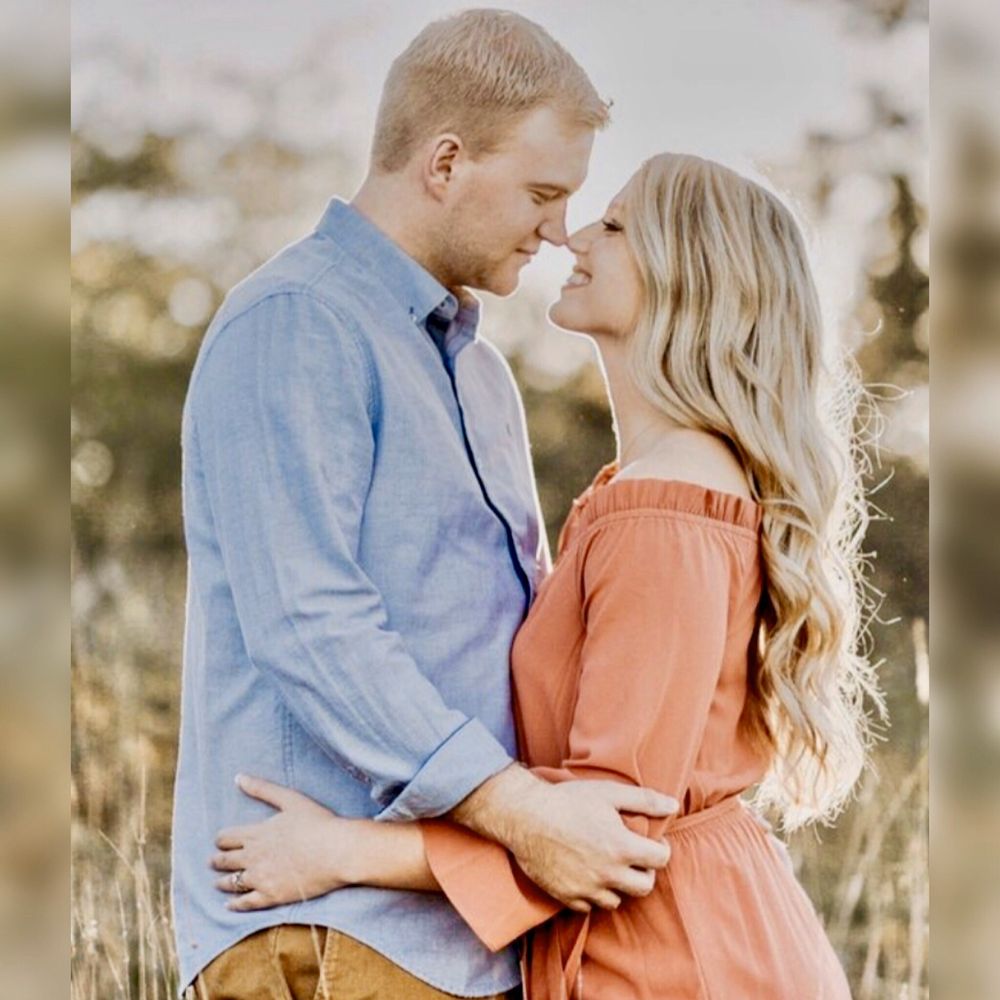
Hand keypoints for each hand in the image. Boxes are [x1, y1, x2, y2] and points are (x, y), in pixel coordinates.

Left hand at [211, 775, 356, 911]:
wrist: (338, 852)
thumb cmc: (318, 823)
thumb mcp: (291, 799)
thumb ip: (263, 789)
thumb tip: (239, 777)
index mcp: (257, 832)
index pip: (228, 837)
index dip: (221, 839)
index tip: (219, 841)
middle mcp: (254, 856)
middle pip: (226, 860)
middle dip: (217, 860)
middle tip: (212, 862)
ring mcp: (261, 878)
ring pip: (232, 882)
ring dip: (222, 882)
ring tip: (218, 883)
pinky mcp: (271, 896)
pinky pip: (246, 903)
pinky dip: (235, 904)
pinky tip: (230, 905)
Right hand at [451, 766, 677, 912]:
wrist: (525, 816)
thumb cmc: (568, 800)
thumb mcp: (608, 792)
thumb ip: (644, 800)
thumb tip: (673, 805)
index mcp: (621, 847)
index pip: (660, 860)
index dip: (660, 848)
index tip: (651, 841)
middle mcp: (608, 874)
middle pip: (644, 887)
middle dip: (644, 871)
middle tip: (632, 855)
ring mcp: (587, 889)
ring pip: (617, 900)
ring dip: (618, 884)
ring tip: (608, 864)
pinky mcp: (567, 897)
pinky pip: (590, 906)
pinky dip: (593, 893)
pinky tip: (586, 873)